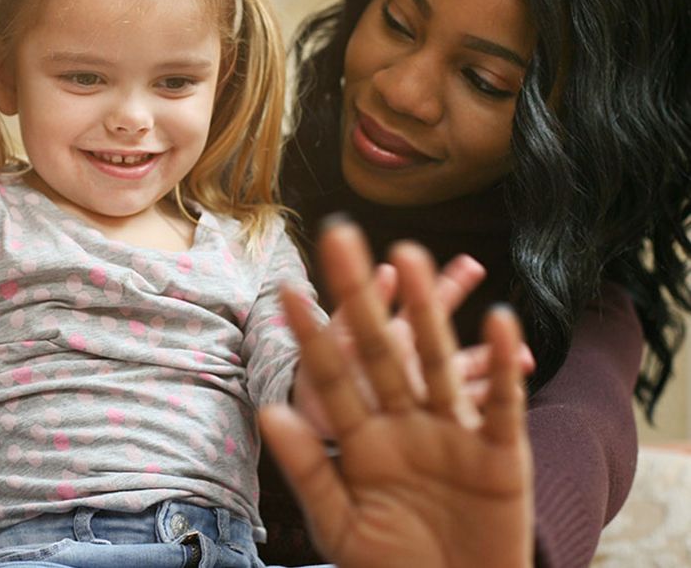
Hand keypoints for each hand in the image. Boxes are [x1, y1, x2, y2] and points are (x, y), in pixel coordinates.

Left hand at [261, 222, 532, 567]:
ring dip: (427, 311)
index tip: (285, 290)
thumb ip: (308, 467)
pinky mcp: (502, 455)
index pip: (333, 376)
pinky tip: (499, 318)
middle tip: (338, 236)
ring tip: (410, 255)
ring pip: (437, 362)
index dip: (312, 335)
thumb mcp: (339, 524)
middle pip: (382, 349)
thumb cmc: (392, 563)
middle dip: (360, 296)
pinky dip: (503, 365)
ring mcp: (454, 434)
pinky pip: (502, 404)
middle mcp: (407, 424)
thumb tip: (267, 410)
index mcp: (365, 439)